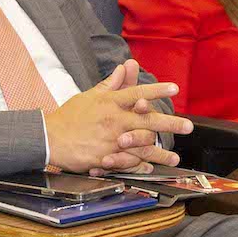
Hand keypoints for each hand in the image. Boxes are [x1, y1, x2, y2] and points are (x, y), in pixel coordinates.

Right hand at [44, 61, 194, 170]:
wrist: (49, 138)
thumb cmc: (69, 116)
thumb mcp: (89, 96)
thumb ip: (110, 85)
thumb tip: (124, 68)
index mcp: (110, 102)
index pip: (138, 92)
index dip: (157, 90)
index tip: (175, 88)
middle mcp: (114, 120)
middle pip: (148, 120)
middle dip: (170, 124)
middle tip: (188, 127)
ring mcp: (111, 140)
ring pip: (142, 146)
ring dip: (161, 153)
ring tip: (175, 158)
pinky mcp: (105, 158)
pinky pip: (127, 163)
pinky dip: (140, 165)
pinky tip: (151, 167)